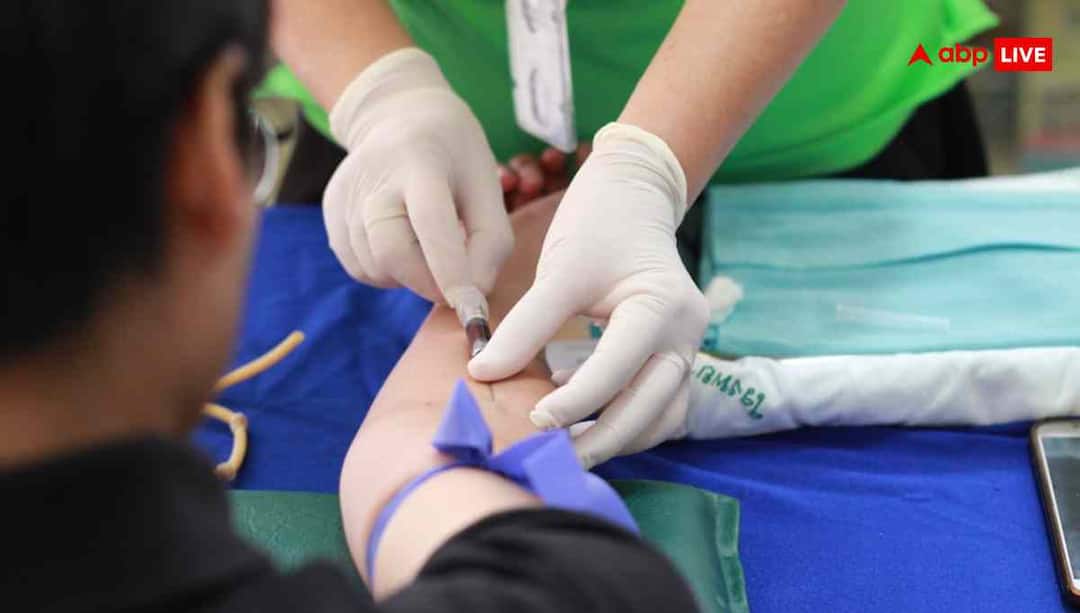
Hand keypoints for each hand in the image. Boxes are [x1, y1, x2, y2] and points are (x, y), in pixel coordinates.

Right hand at [324, 48, 511, 305]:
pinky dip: (387, 272)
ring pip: (374, 267)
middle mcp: (374, 176)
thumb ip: (491, 242)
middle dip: (427, 282)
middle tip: (453, 285)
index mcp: (421, 160)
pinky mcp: (331, 212)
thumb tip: (474, 295)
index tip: (470, 305)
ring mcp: (346, 195)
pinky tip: (403, 244)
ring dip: (408, 277)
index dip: (450, 268)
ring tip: (426, 246)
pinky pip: (359, 267)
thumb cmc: (454, 156)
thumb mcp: (487, 185)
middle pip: (391, 251)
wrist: (399, 116)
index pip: (431, 220)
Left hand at [469, 123, 708, 466]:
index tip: (532, 420)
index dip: (575, 402)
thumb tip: (482, 373)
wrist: (634, 194)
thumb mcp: (560, 271)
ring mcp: (687, 348)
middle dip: (602, 439)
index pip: (618, 369)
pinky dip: (628, 422)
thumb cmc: (597, 224)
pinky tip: (585, 423)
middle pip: (651, 408)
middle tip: (551, 457)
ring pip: (661, 416)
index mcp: (663, 308)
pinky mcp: (675, 356)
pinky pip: (659, 406)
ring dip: (619, 438)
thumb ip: (525, 325)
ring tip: (568, 450)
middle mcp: (687, 335)